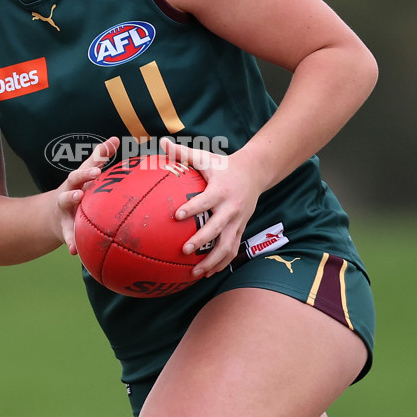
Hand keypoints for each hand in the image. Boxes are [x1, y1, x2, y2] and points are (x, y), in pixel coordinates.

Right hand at [57, 137, 118, 253]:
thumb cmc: (76, 191)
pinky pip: (68, 235)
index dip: (95, 160)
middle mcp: (69, 191)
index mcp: (78, 181)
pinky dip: (71, 242)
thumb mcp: (85, 175)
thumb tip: (114, 138)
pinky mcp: (65, 228)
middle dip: (83, 176)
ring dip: (71, 200)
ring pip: (66, 203)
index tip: (105, 157)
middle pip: (73, 180)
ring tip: (79, 198)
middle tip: (95, 173)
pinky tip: (75, 251)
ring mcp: (65, 209)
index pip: (85, 168)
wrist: (51, 216)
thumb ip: (99, 157)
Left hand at [159, 136, 262, 277]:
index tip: (176, 216)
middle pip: (218, 228)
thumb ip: (182, 153)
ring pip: (227, 246)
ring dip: (212, 261)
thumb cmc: (223, 166)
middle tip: (184, 250)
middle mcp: (231, 208)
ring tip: (195, 273)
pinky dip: (221, 264)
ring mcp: (238, 221)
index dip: (192, 208)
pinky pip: (232, 250)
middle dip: (202, 240)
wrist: (255, 172)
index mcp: (221, 190)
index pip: (206, 201)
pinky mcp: (241, 229)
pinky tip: (206, 274)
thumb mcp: (205, 157)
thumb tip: (161, 141)